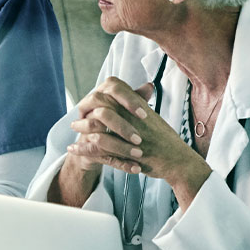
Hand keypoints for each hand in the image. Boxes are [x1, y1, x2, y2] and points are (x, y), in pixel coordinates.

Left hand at [69, 77, 212, 203]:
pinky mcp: (125, 153)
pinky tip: (72, 149)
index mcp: (140, 106)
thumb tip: (141, 88)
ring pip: (96, 127)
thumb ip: (141, 105)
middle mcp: (134, 117)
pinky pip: (97, 148)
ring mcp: (129, 135)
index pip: (115, 89)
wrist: (177, 161)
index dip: (99, 93)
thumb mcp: (153, 118)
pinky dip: (82, 149)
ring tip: (73, 131)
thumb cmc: (166, 141)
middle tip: (76, 119)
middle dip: (84, 110)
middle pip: (101, 105)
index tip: (91, 102)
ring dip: (81, 128)